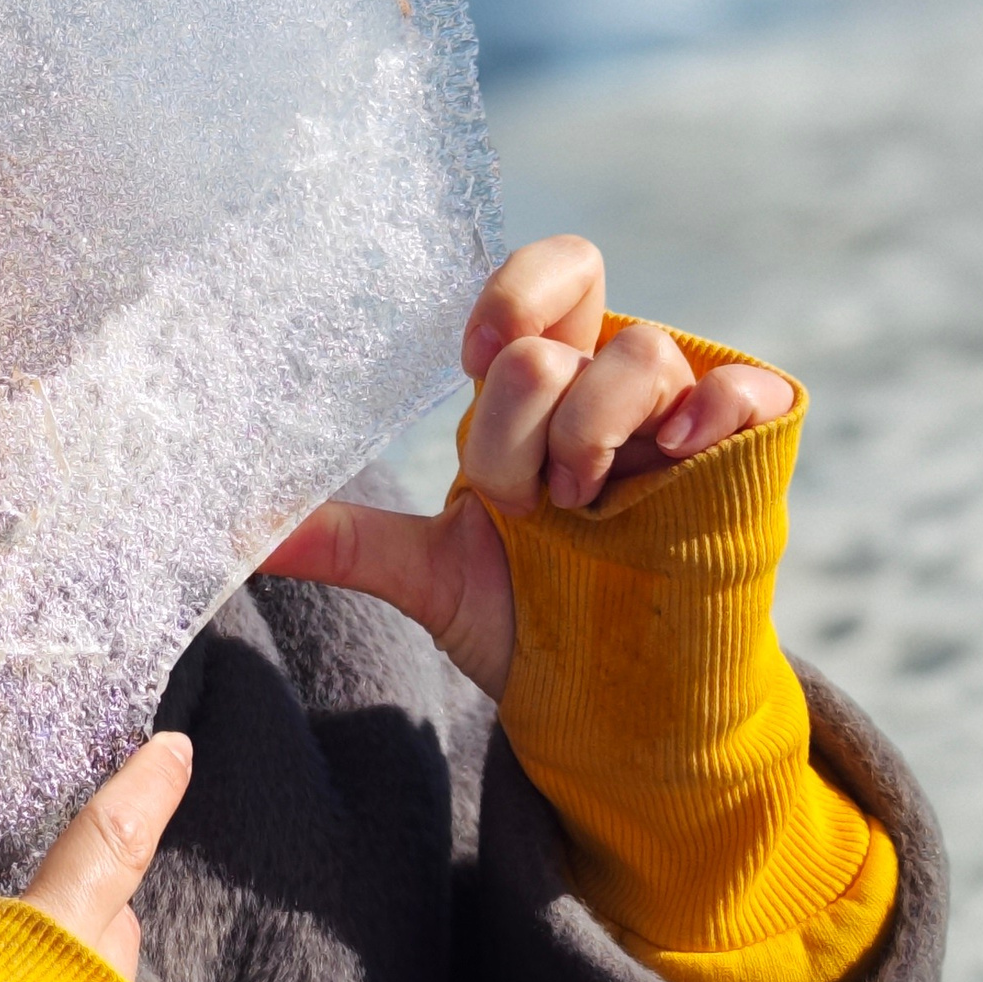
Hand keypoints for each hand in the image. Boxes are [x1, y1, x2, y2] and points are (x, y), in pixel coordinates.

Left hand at [259, 235, 793, 697]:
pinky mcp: (747, 447)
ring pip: (640, 353)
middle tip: (529, 501)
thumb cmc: (529, 614)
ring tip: (585, 510)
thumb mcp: (431, 574)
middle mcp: (607, 382)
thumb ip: (347, 540)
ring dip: (593, 436)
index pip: (545, 279)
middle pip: (558, 341)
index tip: (471, 361)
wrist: (614, 703)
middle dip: (523, 427)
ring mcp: (680, 413)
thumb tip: (235, 534)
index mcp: (536, 387)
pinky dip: (708, 413)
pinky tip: (673, 458)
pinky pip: (742, 387)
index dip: (511, 297)